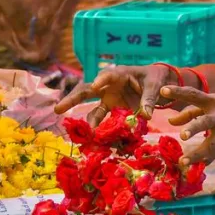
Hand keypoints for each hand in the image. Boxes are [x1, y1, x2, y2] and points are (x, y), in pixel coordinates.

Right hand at [54, 65, 176, 125]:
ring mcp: (108, 99)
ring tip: (84, 135)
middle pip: (86, 91)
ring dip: (88, 122)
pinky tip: (95, 140)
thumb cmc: (155, 79)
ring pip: (92, 110)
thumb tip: (146, 115)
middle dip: (72, 99)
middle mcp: (108, 86)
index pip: (108, 75)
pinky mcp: (112, 110)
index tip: (95, 85)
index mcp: (119, 74)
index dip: (101, 79)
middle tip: (58, 110)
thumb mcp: (155, 85)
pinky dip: (99, 130)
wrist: (157, 85)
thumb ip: (150, 99)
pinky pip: (103, 120)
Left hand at [162, 86, 214, 164]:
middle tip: (182, 135)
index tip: (163, 90)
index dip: (178, 92)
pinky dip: (203, 161)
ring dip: (196, 154)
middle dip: (193, 128)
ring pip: (210, 145)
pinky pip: (214, 155)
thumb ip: (190, 111)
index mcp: (214, 101)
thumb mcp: (213, 102)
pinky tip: (193, 168)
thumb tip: (170, 122)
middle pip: (204, 122)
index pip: (193, 94)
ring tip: (183, 162)